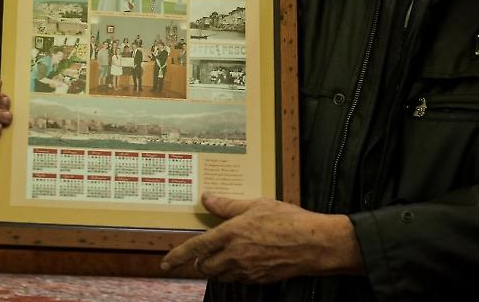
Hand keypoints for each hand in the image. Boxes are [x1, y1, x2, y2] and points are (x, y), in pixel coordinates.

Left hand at [160, 194, 362, 283]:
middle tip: (204, 252)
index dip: (177, 256)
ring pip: (219, 275)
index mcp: (230, 234)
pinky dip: (233, 272)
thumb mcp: (256, 205)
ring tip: (227, 253)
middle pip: (204, 266)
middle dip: (200, 261)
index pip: (196, 248)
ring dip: (216, 267)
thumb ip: (228, 205)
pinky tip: (245, 260)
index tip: (165, 263)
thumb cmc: (287, 220)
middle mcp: (234, 255)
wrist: (313, 244)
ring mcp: (246, 270)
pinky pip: (237, 279)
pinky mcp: (257, 280)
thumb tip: (208, 198)